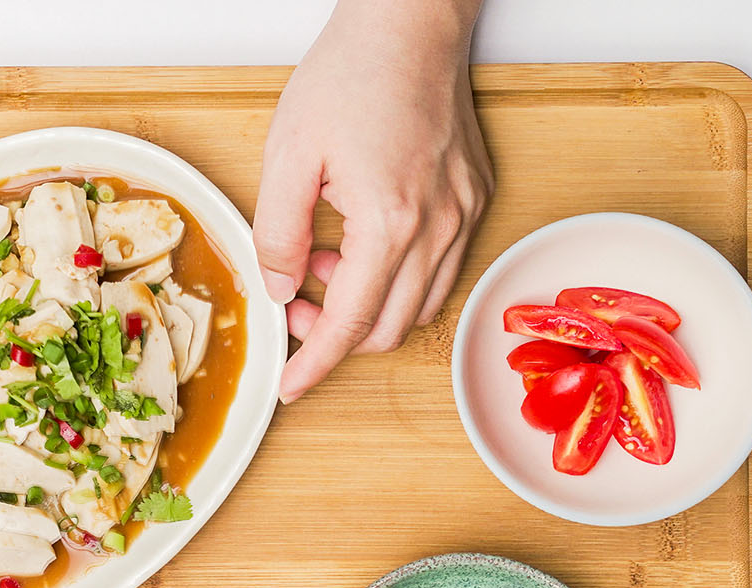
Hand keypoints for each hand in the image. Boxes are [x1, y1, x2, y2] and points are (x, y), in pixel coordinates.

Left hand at [255, 0, 492, 402]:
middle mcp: (439, 228)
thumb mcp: (288, 154)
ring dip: (367, 306)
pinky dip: (397, 278)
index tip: (290, 387)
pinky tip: (360, 242)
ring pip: (418, 305)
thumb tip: (281, 290)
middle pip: (389, 329)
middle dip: (337, 335)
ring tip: (324, 260)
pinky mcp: (473, 198)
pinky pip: (439, 269)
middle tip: (296, 305)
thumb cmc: (351, 74)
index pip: (351, 324)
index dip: (315, 364)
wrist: (410, 23)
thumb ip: (278, 232)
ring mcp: (464, 214)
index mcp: (390, 223)